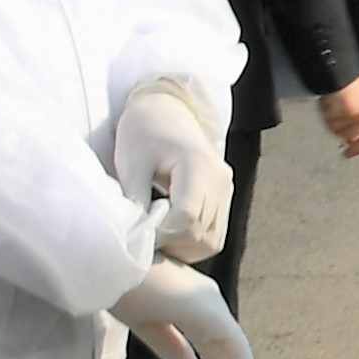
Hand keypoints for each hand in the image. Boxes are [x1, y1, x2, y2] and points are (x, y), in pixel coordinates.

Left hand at [112, 80, 231, 260]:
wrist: (166, 110)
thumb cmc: (143, 132)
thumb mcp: (131, 163)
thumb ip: (136, 201)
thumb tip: (138, 238)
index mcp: (198, 165)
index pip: (186, 218)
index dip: (161, 234)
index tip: (138, 232)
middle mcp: (220, 180)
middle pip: (200, 234)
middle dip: (169, 243)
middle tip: (144, 235)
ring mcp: (226, 191)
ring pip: (210, 242)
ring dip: (182, 247)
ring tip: (157, 233)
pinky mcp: (224, 198)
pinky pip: (213, 236)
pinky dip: (191, 242)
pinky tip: (170, 231)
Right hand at [117, 258, 257, 358]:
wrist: (111, 264)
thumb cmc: (121, 286)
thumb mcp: (144, 323)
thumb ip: (169, 345)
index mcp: (190, 306)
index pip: (210, 347)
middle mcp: (206, 304)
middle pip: (223, 353)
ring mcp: (209, 305)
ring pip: (229, 352)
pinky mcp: (209, 309)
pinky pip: (232, 343)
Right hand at [318, 78, 358, 158]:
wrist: (337, 68)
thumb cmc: (344, 81)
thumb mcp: (357, 101)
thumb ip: (357, 121)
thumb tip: (350, 142)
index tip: (349, 154)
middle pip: (354, 135)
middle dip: (342, 131)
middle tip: (333, 122)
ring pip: (341, 131)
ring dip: (332, 122)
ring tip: (330, 105)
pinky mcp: (348, 111)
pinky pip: (332, 123)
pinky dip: (326, 115)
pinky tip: (327, 102)